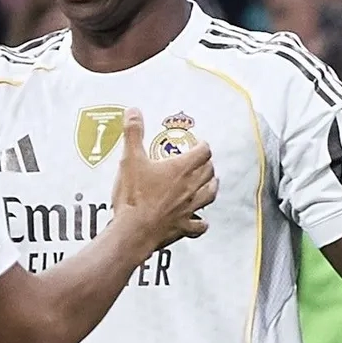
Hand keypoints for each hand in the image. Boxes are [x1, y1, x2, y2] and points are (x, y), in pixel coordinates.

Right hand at [110, 108, 216, 250]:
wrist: (134, 230)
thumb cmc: (134, 196)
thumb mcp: (130, 160)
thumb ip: (133, 134)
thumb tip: (133, 112)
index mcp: (181, 169)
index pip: (203, 152)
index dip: (203, 146)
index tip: (200, 144)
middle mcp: (190, 187)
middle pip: (209, 172)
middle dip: (207, 164)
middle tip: (202, 161)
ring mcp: (189, 208)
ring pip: (209, 195)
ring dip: (211, 187)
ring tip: (210, 184)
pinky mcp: (184, 226)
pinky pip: (199, 225)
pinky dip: (201, 222)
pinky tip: (200, 220)